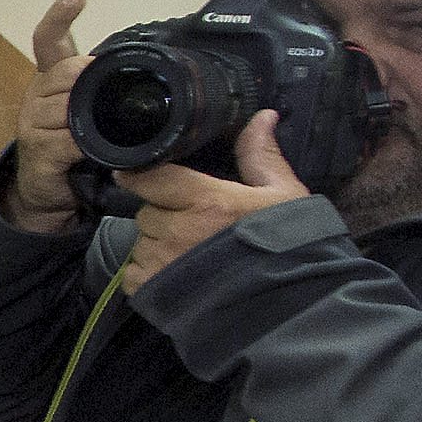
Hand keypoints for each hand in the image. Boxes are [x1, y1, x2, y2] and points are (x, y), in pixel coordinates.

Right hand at [3, 0, 95, 233]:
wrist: (46, 193)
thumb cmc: (73, 149)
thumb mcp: (91, 115)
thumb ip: (103, 93)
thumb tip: (142, 75)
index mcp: (51, 80)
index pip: (48, 40)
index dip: (60, 15)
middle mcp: (37, 94)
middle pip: (69, 71)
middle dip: (92, 82)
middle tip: (109, 104)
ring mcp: (32, 121)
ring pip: (69, 104)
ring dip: (91, 119)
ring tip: (99, 135)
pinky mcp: (37, 149)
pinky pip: (68, 139)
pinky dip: (86, 147)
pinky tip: (92, 153)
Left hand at [116, 110, 306, 288]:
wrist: (288, 305)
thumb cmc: (288, 247)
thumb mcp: (283, 196)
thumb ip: (261, 156)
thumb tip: (263, 116)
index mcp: (205, 200)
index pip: (151, 177)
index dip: (139, 175)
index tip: (133, 174)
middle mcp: (177, 229)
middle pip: (148, 212)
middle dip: (163, 215)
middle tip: (192, 225)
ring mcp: (162, 263)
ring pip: (141, 243)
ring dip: (156, 245)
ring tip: (188, 255)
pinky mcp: (153, 292)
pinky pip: (134, 274)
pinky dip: (148, 274)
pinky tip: (176, 276)